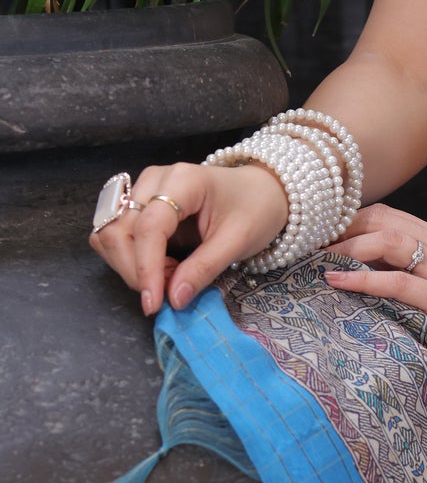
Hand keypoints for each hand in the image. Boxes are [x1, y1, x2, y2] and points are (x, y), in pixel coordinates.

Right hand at [89, 159, 289, 314]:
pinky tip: (159, 267)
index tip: (153, 303)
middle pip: (119, 231)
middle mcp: (154, 180)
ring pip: (110, 234)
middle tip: (168, 292)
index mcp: (183, 180)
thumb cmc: (254, 209)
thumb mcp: (238, 241)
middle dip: (136, 271)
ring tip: (169, 277)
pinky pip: (116, 235)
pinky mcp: (138, 204)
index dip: (146, 268)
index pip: (149, 227)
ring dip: (130, 266)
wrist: (262, 191)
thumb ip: (203, 269)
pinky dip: (131, 259)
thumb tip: (172, 299)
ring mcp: (142, 190)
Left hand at [322, 204, 426, 379]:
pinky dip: (360, 279)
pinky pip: (395, 281)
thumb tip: (360, 264)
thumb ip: (410, 268)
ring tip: (317, 258)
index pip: (386, 214)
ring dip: (346, 247)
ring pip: (386, 241)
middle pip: (381, 219)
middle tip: (308, 243)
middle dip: (340, 228)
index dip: (348, 219)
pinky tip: (336, 281)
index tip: (319, 234)